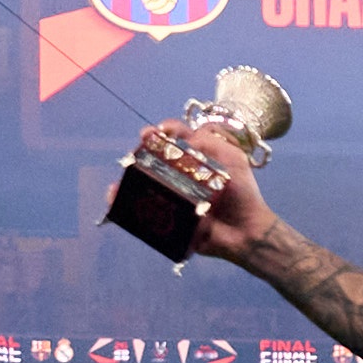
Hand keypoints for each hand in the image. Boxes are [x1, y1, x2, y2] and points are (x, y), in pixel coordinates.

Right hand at [126, 116, 279, 260]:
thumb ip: (210, 142)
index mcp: (196, 158)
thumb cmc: (242, 193)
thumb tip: (184, 138)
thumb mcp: (232, 158)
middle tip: (139, 149)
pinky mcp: (167, 217)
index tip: (156, 131)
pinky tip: (116, 195)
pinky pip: (142, 209)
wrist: (246, 231)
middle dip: (143, 151)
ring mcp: (172, 196)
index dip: (164, 131)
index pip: (175, 138)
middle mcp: (181, 174)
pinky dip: (126, 202)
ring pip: (145, 181)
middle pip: (155, 158)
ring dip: (130, 175)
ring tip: (125, 172)